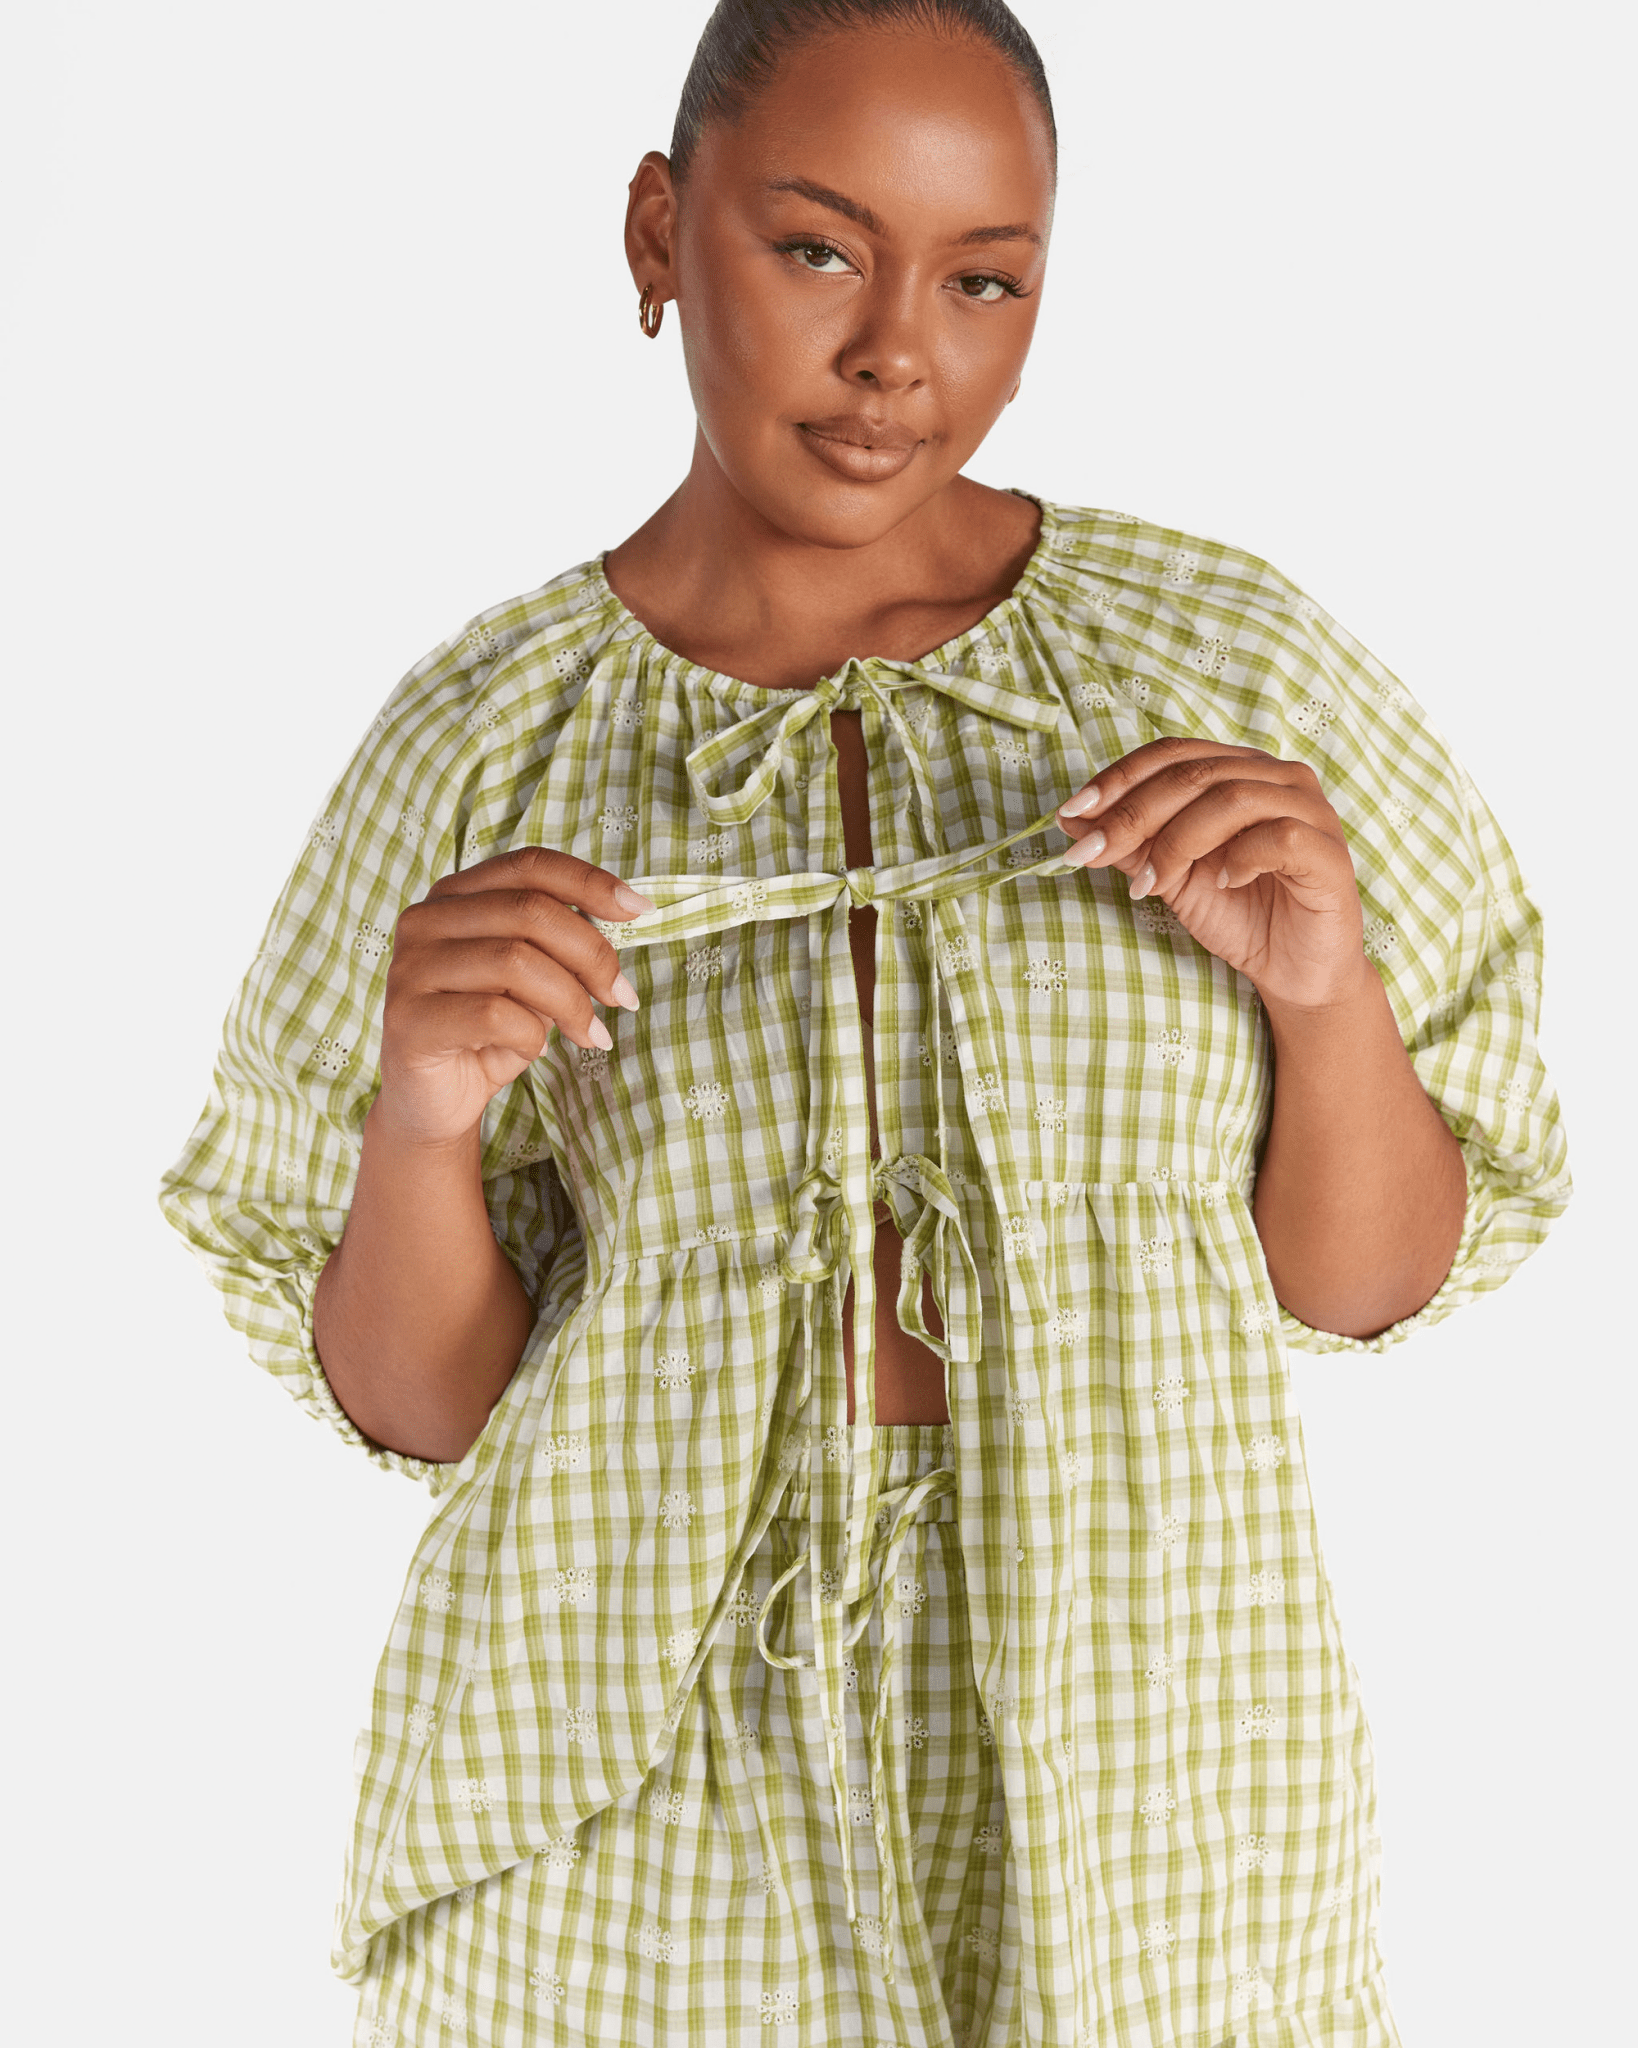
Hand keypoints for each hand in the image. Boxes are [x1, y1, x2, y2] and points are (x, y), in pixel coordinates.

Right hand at [374, 848, 653, 1147]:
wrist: (437, 1103)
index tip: (641, 911)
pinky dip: (531, 1036)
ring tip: (588, 1034)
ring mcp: (410, 967)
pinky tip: (534, 1052)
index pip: (530, 866)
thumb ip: (561, 943)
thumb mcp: (535, 979)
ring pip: (516, 961)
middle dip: (593, 956)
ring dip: (571, 1003)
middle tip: (621, 997)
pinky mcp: (408, 1018)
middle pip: (531, 911)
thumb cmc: (491, 1034)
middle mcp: (425, 920)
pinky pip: (494, 1015)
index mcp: (456, 896)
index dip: (590, 882)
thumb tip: (626, 913)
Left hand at [1056, 736, 1368, 1009]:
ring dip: (1177, 841)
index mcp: (1239, 770)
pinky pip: (1278, 837)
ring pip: (1231, 798)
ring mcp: (1310, 810)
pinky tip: (1222, 883)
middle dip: (1132, 814)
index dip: (1117, 779)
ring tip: (1151, 883)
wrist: (1295, 973)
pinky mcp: (1329, 853)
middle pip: (1193, 774)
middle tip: (1091, 852)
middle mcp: (1278, 777)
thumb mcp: (1170, 876)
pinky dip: (1239, 857)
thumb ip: (1129, 844)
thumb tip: (1071, 819)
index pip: (1171, 754)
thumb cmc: (1238, 915)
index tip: (1071, 813)